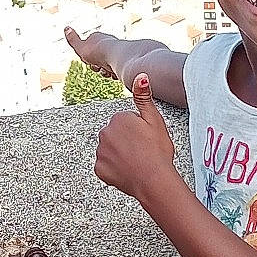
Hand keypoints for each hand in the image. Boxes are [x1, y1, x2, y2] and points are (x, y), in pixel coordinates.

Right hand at [64, 25, 115, 76]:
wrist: (117, 57)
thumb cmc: (98, 52)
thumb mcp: (81, 47)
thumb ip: (73, 40)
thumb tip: (66, 28)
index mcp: (98, 38)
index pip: (88, 50)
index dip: (87, 58)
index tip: (88, 61)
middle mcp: (108, 43)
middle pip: (97, 59)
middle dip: (96, 66)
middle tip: (98, 67)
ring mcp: (116, 51)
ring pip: (106, 66)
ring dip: (105, 71)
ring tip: (107, 70)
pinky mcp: (124, 60)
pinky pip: (116, 70)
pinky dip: (113, 73)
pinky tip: (114, 72)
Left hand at [94, 73, 175, 200]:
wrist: (153, 180)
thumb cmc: (157, 152)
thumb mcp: (155, 120)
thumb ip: (143, 97)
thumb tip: (140, 76)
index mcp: (118, 119)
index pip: (126, 121)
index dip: (138, 131)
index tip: (145, 139)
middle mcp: (105, 133)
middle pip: (115, 135)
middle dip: (126, 141)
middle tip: (142, 151)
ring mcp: (100, 152)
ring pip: (110, 150)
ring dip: (119, 155)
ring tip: (136, 162)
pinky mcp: (99, 169)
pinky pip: (105, 166)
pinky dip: (114, 169)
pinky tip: (127, 171)